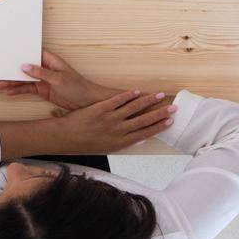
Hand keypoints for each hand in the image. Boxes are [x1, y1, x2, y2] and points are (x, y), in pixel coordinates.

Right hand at [0, 48, 120, 111]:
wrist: (88, 103)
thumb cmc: (79, 87)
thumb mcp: (59, 79)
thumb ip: (41, 73)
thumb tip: (24, 66)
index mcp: (50, 60)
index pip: (32, 52)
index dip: (19, 51)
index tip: (5, 51)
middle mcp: (45, 68)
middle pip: (24, 66)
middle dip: (11, 69)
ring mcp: (43, 79)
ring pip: (23, 79)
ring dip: (11, 82)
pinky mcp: (42, 90)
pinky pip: (26, 88)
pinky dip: (17, 90)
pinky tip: (8, 92)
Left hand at [53, 89, 175, 153]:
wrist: (66, 138)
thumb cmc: (83, 144)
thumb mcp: (105, 148)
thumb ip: (120, 142)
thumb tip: (134, 138)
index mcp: (120, 143)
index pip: (144, 134)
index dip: (158, 127)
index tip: (169, 121)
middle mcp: (118, 131)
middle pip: (144, 121)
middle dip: (160, 113)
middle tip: (173, 107)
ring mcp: (110, 119)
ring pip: (134, 109)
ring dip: (149, 101)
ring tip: (159, 95)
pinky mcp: (100, 108)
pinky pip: (117, 100)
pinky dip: (128, 95)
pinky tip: (137, 91)